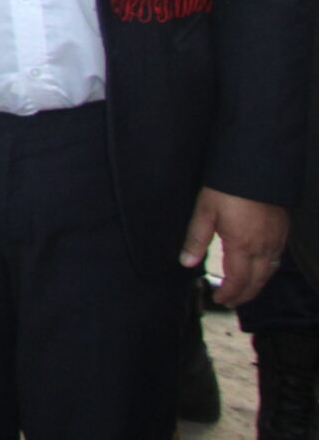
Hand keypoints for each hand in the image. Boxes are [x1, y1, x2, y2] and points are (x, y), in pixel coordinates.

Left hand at [183, 187, 290, 305]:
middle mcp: (264, 247)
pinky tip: (259, 268)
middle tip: (231, 302)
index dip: (229, 293)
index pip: (238, 280)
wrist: (257, 167)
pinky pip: (278, 259)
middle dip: (244, 295)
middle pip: (257, 282)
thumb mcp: (204, 212)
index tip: (219, 299)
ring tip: (244, 290)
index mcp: (243, 245)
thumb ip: (196, 239)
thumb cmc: (227, 188)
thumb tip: (186, 262)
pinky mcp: (283, 230)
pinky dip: (268, 270)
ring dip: (257, 285)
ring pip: (270, 272)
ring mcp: (277, 239)